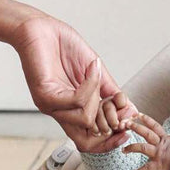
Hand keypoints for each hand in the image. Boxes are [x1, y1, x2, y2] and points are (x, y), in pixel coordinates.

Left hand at [11, 15, 134, 148]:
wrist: (39, 28)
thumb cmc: (63, 46)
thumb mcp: (94, 72)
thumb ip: (109, 92)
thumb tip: (131, 110)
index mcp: (70, 110)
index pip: (88, 141)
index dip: (110, 141)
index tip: (129, 124)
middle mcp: (59, 112)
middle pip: (86, 140)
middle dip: (110, 122)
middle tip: (118, 102)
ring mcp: (50, 106)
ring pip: (86, 118)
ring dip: (98, 96)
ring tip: (95, 72)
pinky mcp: (45, 95)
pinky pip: (77, 101)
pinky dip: (91, 84)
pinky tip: (91, 68)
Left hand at [123, 114, 169, 169]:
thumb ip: (165, 139)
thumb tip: (159, 135)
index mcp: (165, 138)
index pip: (155, 126)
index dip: (146, 119)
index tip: (138, 114)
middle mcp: (161, 144)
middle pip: (147, 133)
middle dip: (136, 128)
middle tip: (126, 124)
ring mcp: (159, 154)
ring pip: (143, 148)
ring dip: (131, 147)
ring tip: (123, 150)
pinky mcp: (158, 165)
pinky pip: (146, 168)